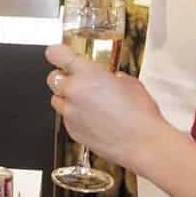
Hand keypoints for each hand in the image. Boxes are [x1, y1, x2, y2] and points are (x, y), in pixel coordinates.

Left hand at [44, 43, 171, 173]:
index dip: (58, 53)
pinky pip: (66, 118)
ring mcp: (69, 112)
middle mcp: (73, 92)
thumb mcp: (129, 82)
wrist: (143, 143)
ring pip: (57, 99)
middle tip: (81, 82)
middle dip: (64, 78)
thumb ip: (109, 77)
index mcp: (86, 74)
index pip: (56, 54)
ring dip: (68, 98)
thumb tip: (108, 79)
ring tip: (89, 103)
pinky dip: (75, 116)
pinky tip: (94, 119)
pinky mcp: (71, 130)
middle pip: (52, 77)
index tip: (61, 55)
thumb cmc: (139, 114)